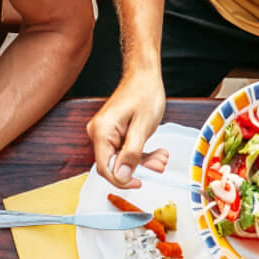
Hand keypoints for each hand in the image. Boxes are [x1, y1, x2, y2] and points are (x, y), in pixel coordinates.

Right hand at [86, 70, 169, 187]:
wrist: (143, 75)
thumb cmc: (144, 93)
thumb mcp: (143, 126)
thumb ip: (132, 154)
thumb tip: (122, 176)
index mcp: (102, 132)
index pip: (105, 167)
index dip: (122, 179)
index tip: (139, 182)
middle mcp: (98, 134)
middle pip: (114, 164)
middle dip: (138, 168)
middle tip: (158, 166)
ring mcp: (104, 134)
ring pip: (121, 159)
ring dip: (143, 162)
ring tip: (161, 157)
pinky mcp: (112, 134)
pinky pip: (123, 152)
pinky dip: (140, 154)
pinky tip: (155, 152)